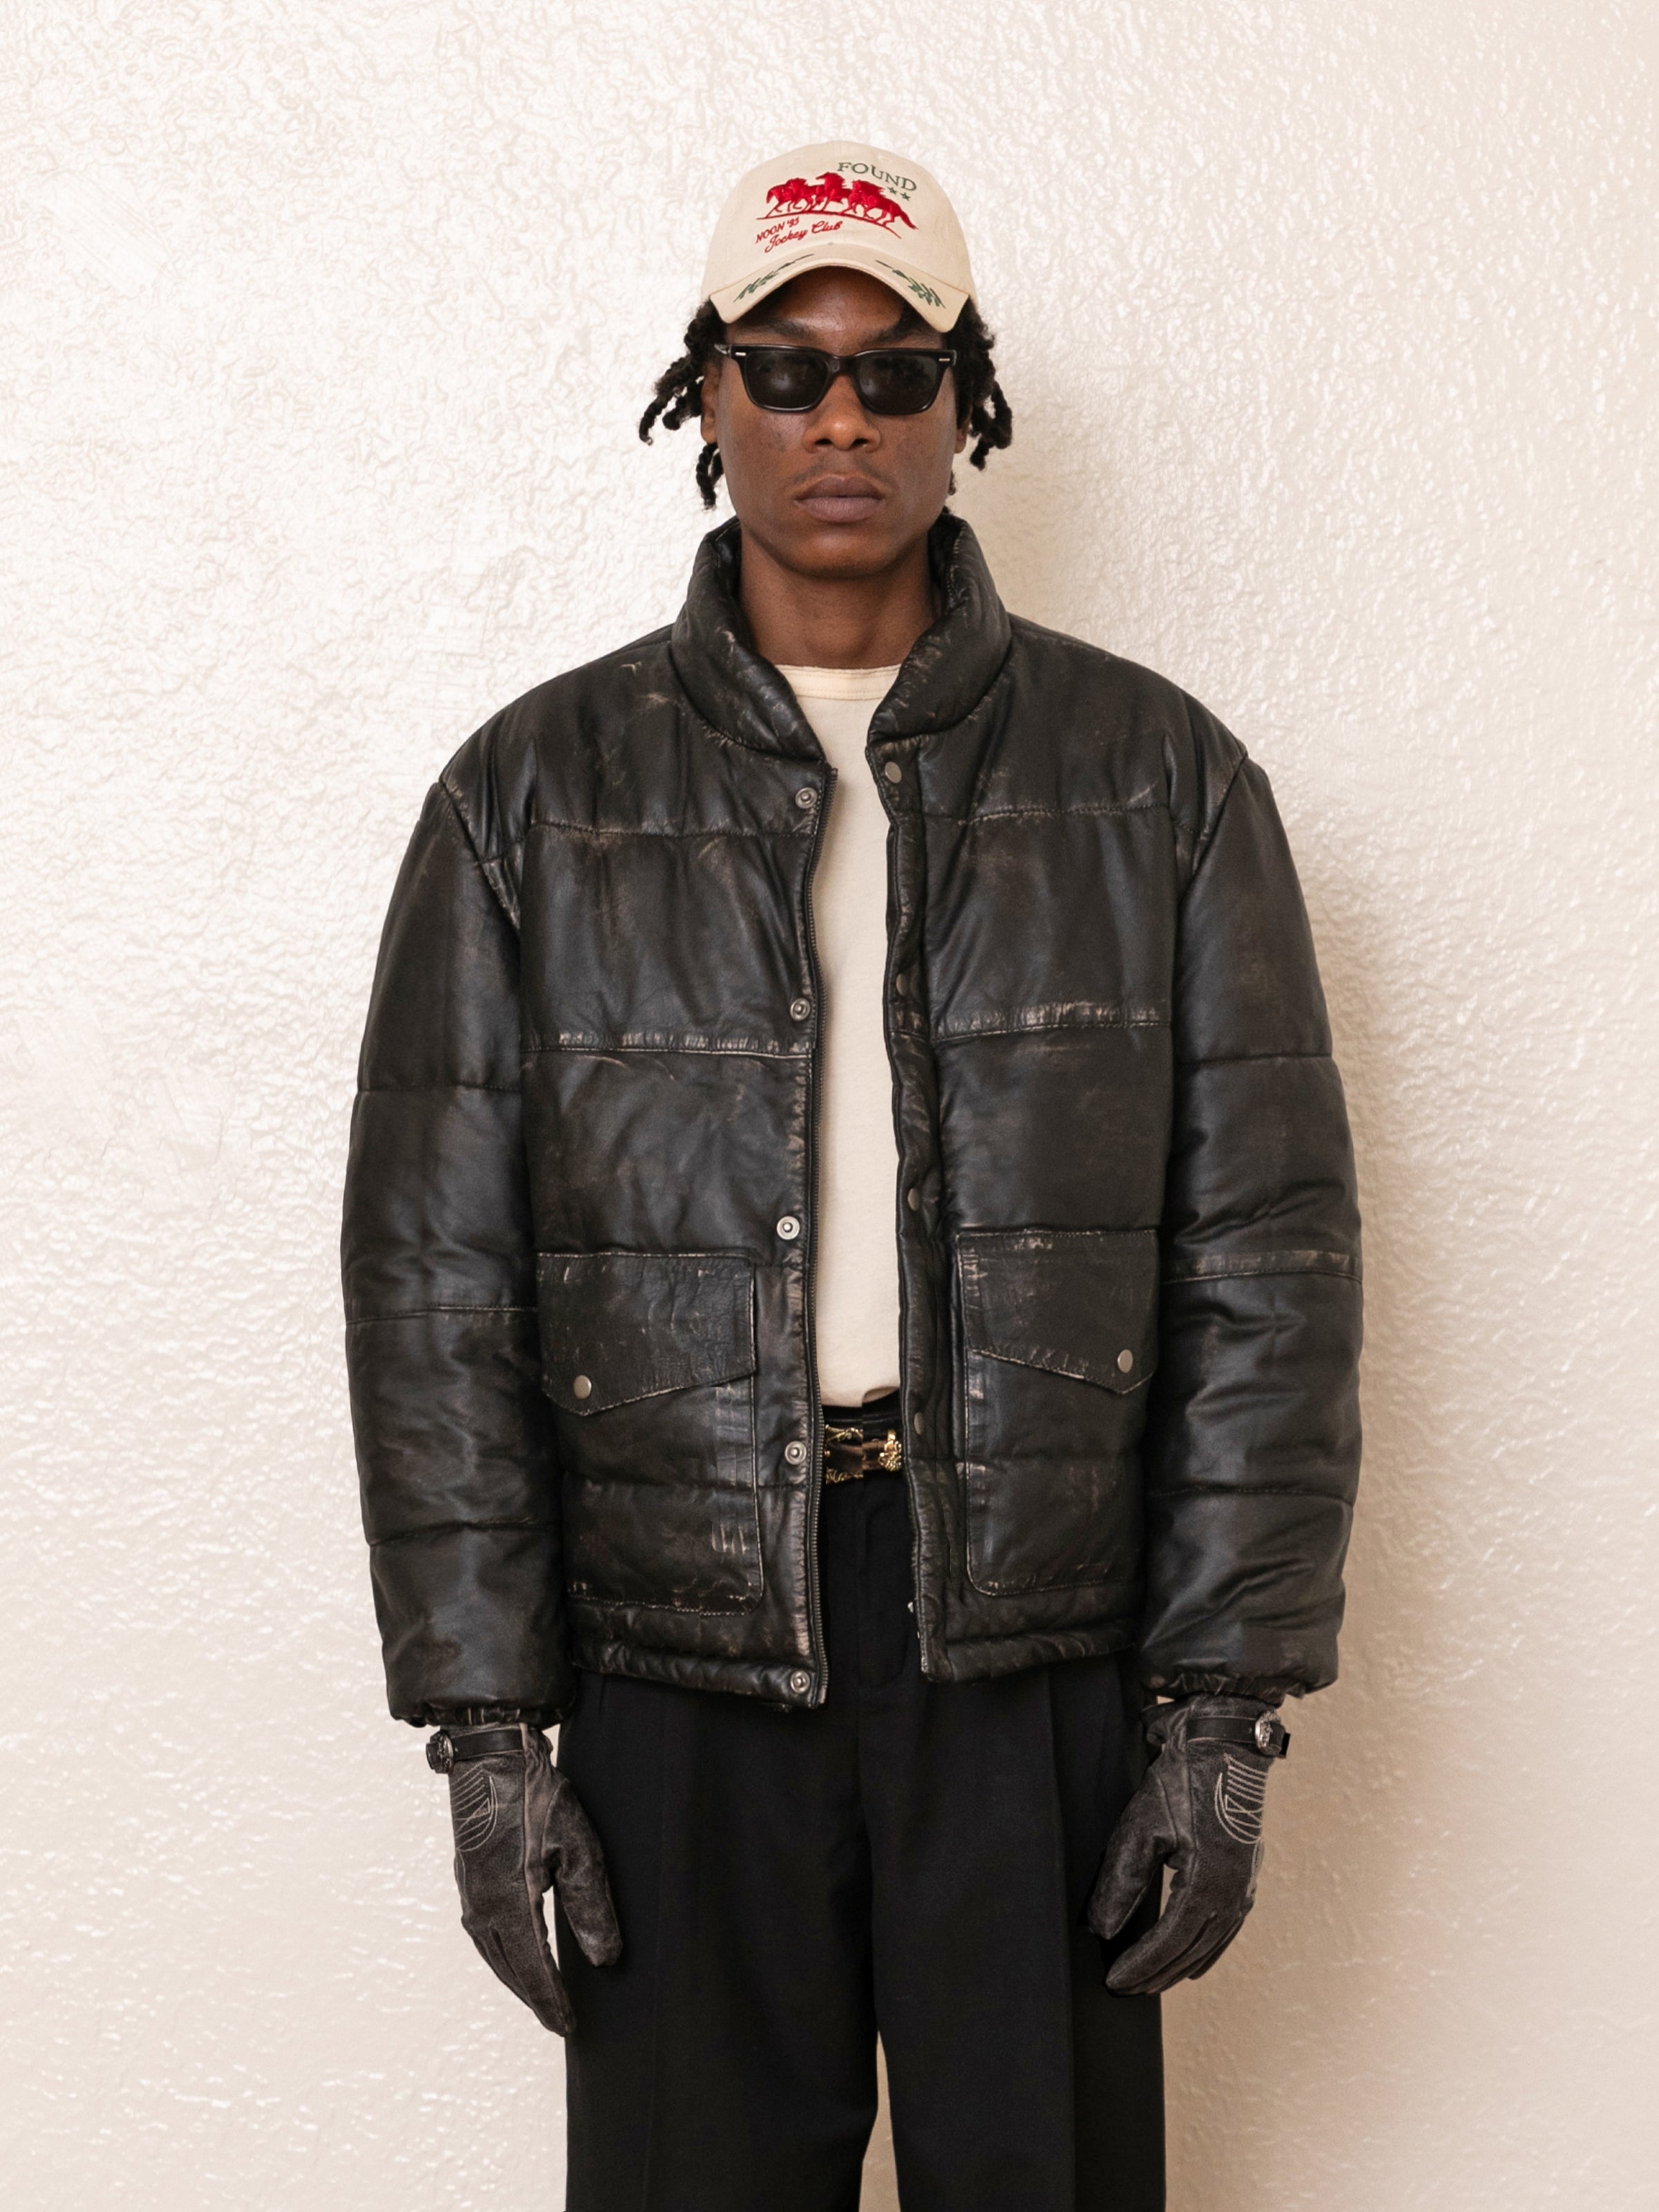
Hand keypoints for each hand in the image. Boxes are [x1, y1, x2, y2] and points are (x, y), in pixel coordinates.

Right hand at [430, 1722, 621, 2033]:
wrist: (492, 1757)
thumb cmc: (537, 1797)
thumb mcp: (576, 1847)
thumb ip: (591, 1905)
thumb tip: (606, 1958)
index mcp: (508, 1903)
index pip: (533, 1969)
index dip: (552, 2002)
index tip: (569, 2027)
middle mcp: (481, 1906)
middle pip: (509, 1969)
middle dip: (535, 1998)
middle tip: (560, 2021)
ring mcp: (469, 1893)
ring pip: (493, 1954)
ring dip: (517, 1978)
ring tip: (541, 1995)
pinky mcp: (468, 1879)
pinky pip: (485, 1933)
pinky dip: (503, 1953)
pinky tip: (517, 1952)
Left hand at [1087, 1694, 1286, 1995]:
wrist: (1224, 1740)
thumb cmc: (1181, 1777)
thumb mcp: (1141, 1825)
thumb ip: (1122, 1879)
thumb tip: (1101, 1929)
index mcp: (1209, 1884)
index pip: (1170, 1941)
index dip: (1141, 1964)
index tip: (1115, 1981)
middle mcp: (1233, 1891)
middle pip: (1192, 1949)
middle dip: (1158, 1972)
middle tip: (1125, 1989)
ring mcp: (1244, 1882)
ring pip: (1211, 1941)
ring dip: (1181, 1965)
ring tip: (1153, 1982)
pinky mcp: (1244, 1870)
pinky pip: (1227, 1925)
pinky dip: (1208, 1948)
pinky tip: (1195, 1960)